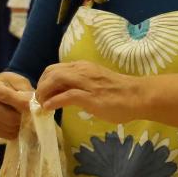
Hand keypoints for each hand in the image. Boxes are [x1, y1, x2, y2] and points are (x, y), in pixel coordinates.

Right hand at [0, 71, 33, 139]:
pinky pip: (7, 134)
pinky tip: (18, 123)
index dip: (25, 104)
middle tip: (32, 115)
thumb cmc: (9, 85)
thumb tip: (36, 106)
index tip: (36, 107)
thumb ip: (27, 92)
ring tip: (25, 118)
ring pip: (10, 128)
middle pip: (11, 118)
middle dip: (25, 117)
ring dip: (21, 125)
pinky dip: (16, 130)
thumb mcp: (19, 81)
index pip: (11, 99)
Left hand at [37, 61, 177, 130]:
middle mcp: (82, 71)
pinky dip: (53, 102)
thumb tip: (66, 95)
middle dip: (41, 86)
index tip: (42, 93)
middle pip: (51, 72)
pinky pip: (66, 96)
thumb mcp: (96, 84)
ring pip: (55, 80)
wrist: (139, 96)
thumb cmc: (120, 93)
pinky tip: (48, 109)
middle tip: (39, 101)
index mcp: (83, 67)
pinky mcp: (90, 96)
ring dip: (44, 93)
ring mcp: (86, 83)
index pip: (55, 69)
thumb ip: (81, 86)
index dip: (45, 80)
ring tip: (41, 105)